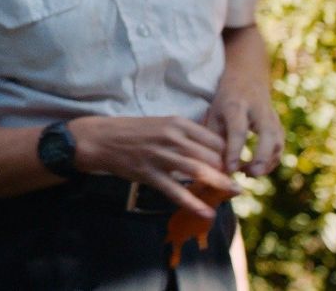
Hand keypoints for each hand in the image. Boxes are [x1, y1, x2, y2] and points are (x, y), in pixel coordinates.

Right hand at [71, 115, 238, 218]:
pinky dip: (193, 203)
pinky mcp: (149, 173)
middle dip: (226, 171)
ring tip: (233, 193)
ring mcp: (160, 156)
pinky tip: (206, 213)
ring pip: (198, 171)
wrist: (99, 139)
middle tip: (235, 182)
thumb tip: (211, 150)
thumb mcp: (161, 124)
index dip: (228, 154)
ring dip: (219, 184)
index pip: (215, 140)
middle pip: (211, 156)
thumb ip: (185, 135)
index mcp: (177, 123)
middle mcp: (172, 137)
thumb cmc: (132, 132)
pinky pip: (175, 191)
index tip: (234, 165)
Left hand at [204, 66, 282, 175]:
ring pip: (278, 142)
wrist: (248, 76)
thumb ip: (214, 137)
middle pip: (268, 135)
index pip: (238, 131)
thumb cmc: (225, 98)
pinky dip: (271, 161)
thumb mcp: (214, 112)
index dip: (234, 151)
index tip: (230, 170)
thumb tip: (216, 166)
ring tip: (249, 174)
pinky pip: (279, 146)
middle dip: (261, 157)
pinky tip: (257, 170)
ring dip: (267, 162)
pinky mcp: (279, 125)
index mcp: (236, 105)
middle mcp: (258, 111)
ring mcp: (272, 117)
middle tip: (251, 174)